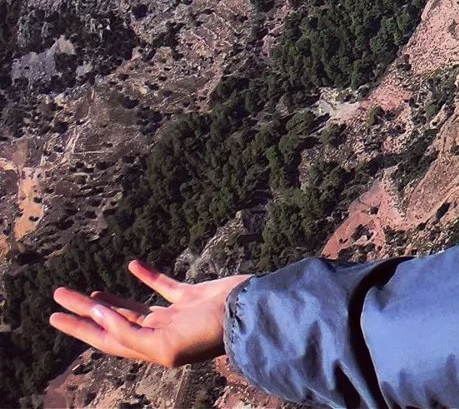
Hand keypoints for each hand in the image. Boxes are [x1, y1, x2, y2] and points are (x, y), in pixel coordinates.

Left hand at [50, 261, 244, 368]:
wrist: (251, 313)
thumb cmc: (210, 333)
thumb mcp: (165, 344)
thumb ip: (131, 332)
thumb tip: (99, 315)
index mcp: (149, 347)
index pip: (105, 337)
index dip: (79, 328)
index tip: (55, 316)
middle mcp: (157, 332)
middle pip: (112, 320)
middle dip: (85, 310)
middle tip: (60, 294)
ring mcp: (174, 314)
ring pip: (133, 306)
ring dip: (110, 298)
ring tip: (88, 290)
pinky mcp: (191, 295)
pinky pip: (162, 286)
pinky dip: (146, 276)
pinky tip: (133, 265)